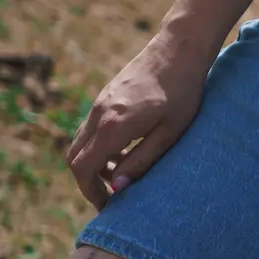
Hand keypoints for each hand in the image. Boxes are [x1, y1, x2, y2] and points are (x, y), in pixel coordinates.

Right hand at [66, 31, 211, 207]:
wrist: (178, 51)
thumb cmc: (183, 93)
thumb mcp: (170, 133)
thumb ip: (142, 161)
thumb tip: (118, 187)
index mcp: (113, 126)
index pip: (83, 167)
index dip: (90, 192)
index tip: (107, 207)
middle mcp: (99, 114)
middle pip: (74, 157)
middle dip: (89, 181)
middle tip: (113, 198)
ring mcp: (99, 104)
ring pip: (81, 143)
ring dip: (95, 164)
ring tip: (124, 176)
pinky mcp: (105, 98)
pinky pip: (91, 129)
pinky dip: (100, 147)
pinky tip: (126, 152)